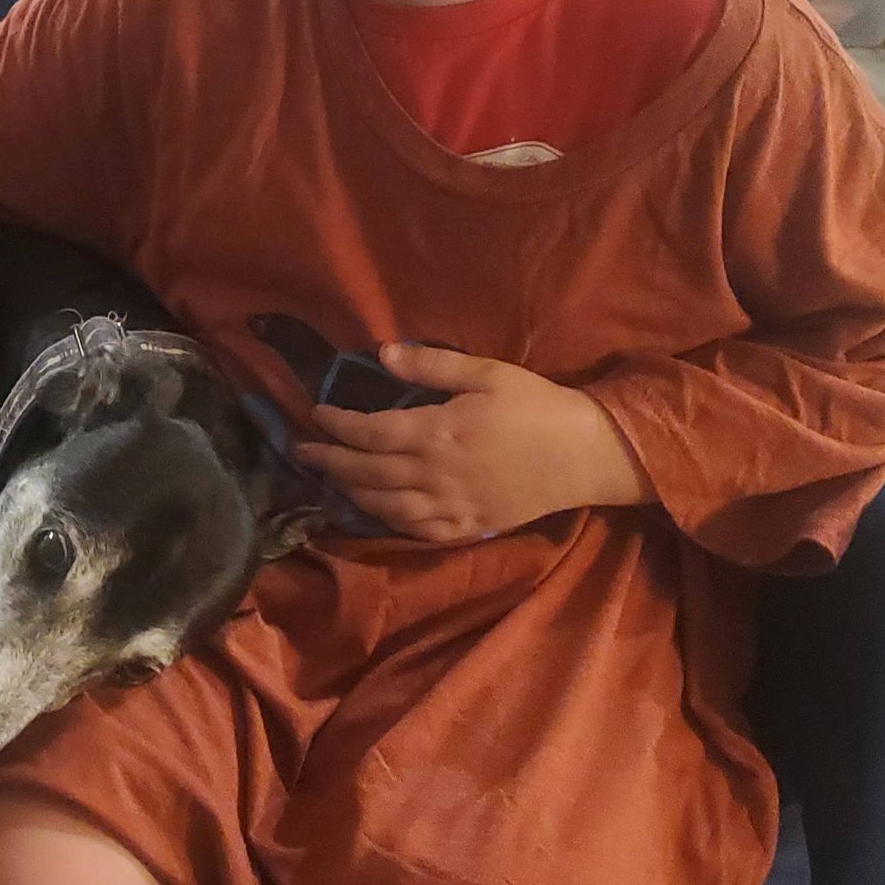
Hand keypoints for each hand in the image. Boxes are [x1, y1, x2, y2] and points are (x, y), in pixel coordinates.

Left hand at [295, 343, 650, 541]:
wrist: (583, 455)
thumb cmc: (537, 407)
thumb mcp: (488, 373)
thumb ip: (432, 367)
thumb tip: (383, 354)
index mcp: (436, 433)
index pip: (368, 432)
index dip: (336, 425)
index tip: (316, 415)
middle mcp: (432, 475)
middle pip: (365, 472)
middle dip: (328, 461)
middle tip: (302, 452)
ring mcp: (446, 507)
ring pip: (381, 506)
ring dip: (349, 492)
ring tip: (330, 478)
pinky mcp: (463, 527)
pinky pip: (412, 530)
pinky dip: (384, 521)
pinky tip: (372, 511)